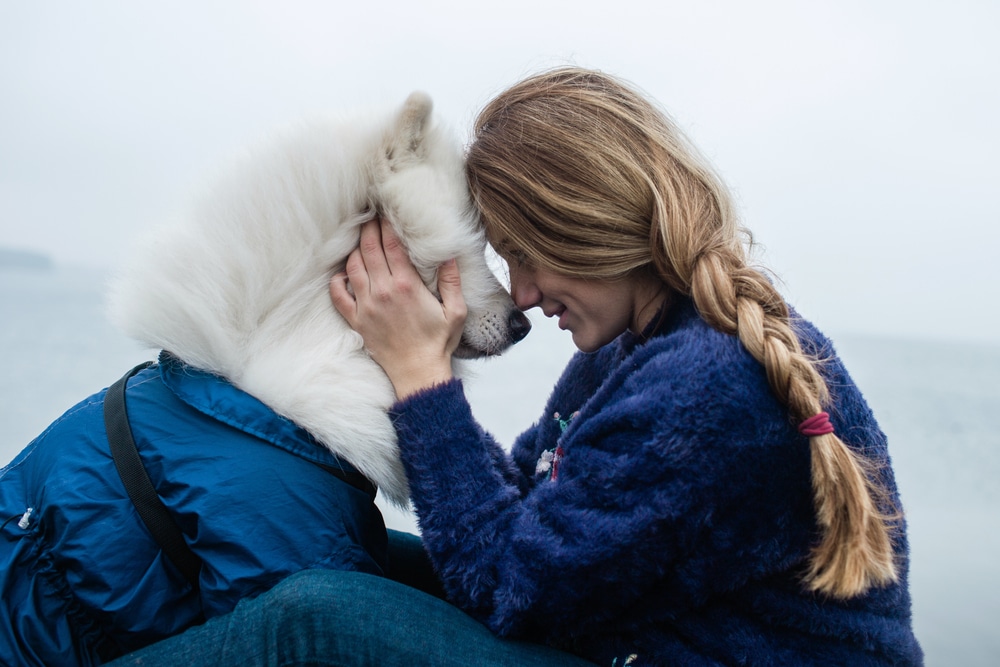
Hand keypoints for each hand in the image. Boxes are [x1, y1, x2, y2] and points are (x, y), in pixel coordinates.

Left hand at [330, 217, 466, 398]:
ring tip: (359, 239)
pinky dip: (337, 281)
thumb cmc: (438, 342)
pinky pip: (338, 295)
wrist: (417, 372)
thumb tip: (449, 254)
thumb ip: (452, 280)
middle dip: (367, 228)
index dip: (386, 224)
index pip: (391, 244)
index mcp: (407, 285)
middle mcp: (382, 291)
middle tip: (368, 216)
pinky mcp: (356, 320)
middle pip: (368, 248)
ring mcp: (366, 306)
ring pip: (352, 266)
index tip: (385, 212)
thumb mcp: (456, 311)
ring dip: (354, 250)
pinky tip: (343, 274)